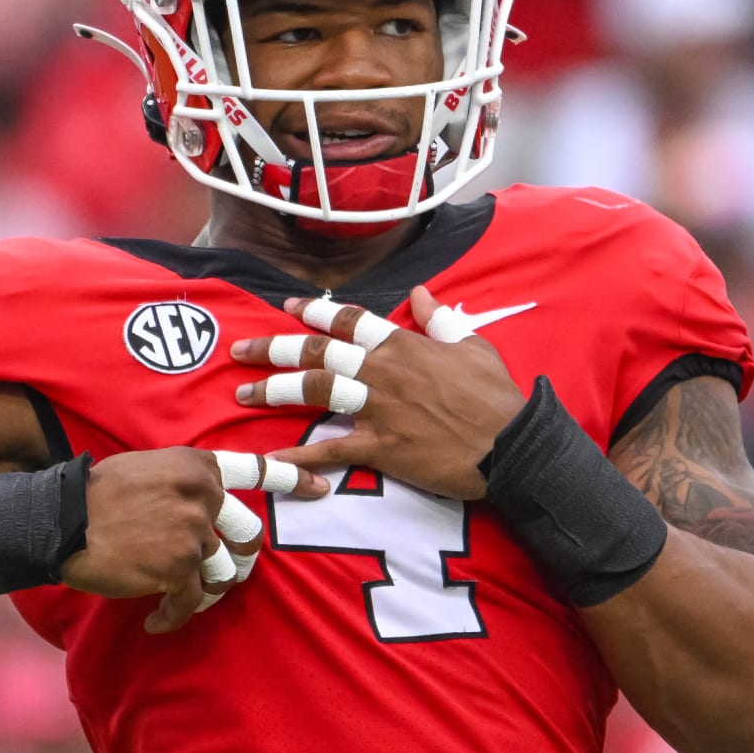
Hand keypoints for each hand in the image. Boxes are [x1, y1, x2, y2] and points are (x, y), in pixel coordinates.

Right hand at [59, 448, 327, 632]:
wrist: (62, 521)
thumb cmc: (98, 496)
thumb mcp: (149, 469)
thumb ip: (186, 483)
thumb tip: (212, 507)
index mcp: (197, 466)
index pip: (257, 468)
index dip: (294, 479)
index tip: (321, 489)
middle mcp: (203, 495)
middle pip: (249, 537)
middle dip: (238, 563)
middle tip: (217, 576)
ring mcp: (194, 532)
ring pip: (225, 574)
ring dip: (205, 594)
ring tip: (179, 600)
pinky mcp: (178, 568)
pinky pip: (191, 601)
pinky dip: (174, 616)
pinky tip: (156, 621)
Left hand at [231, 286, 527, 498]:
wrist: (513, 443)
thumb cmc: (496, 395)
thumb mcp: (471, 345)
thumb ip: (439, 318)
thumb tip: (421, 293)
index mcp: (402, 344)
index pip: (349, 320)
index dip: (315, 311)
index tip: (286, 307)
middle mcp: (383, 371)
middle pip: (318, 352)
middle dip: (274, 348)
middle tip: (240, 349)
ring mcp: (379, 409)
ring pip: (315, 392)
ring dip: (274, 390)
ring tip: (243, 392)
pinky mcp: (382, 449)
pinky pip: (332, 451)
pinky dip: (299, 457)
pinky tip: (271, 459)